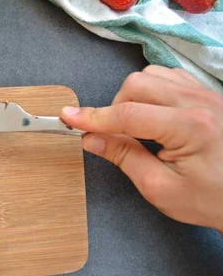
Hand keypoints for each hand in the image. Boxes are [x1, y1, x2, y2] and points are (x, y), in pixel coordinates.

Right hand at [61, 66, 222, 231]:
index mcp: (190, 127)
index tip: (67, 117)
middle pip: (138, 84)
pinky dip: (153, 91)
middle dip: (116, 106)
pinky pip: (171, 77)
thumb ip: (124, 157)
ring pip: (152, 75)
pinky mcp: (210, 93)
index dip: (93, 117)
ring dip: (133, 96)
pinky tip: (154, 113)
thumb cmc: (209, 200)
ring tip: (137, 125)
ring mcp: (208, 93)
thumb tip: (90, 139)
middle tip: (115, 134)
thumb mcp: (160, 187)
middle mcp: (200, 101)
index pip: (128, 114)